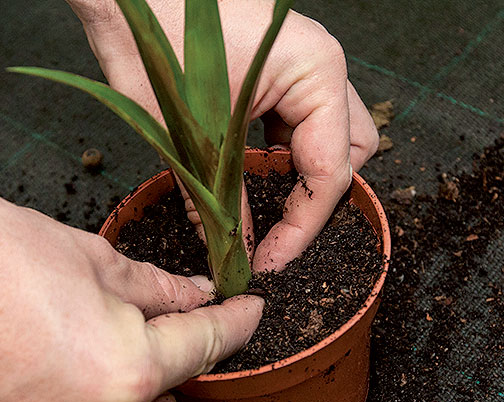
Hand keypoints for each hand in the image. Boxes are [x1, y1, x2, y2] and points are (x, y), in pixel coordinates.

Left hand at [67, 0, 378, 270]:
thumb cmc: (153, 39)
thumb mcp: (187, 135)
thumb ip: (218, 200)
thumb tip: (230, 250)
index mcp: (315, 74)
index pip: (329, 173)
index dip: (302, 228)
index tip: (271, 262)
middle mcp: (323, 66)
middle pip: (350, 154)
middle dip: (316, 199)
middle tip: (274, 235)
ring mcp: (304, 64)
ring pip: (331, 138)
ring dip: (301, 176)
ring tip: (261, 206)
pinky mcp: (281, 68)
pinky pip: (301, 122)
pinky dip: (282, 153)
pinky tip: (249, 170)